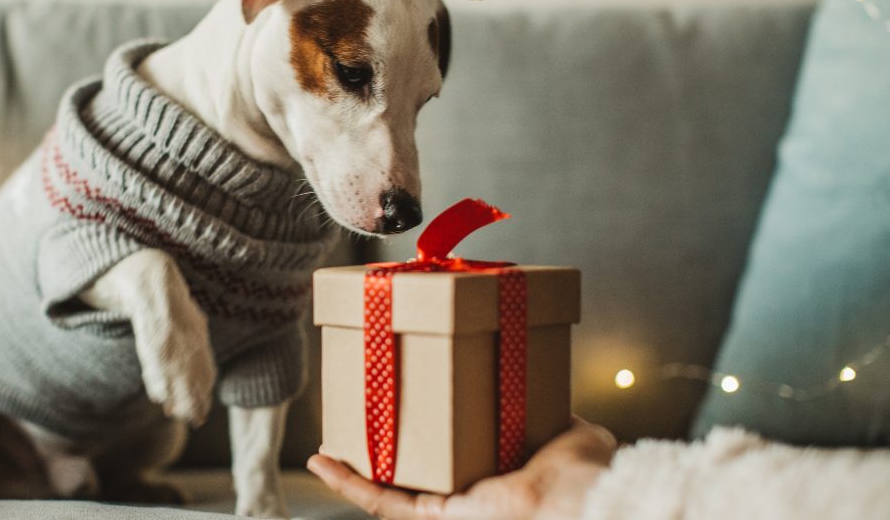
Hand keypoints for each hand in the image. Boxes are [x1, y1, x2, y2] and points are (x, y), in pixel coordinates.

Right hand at [307, 417, 615, 519]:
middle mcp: (471, 497)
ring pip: (389, 488)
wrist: (578, 501)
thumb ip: (559, 419)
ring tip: (329, 437)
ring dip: (354, 466)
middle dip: (383, 449)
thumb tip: (552, 400)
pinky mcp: (434, 517)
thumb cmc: (585, 476)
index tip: (413, 408)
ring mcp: (449, 510)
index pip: (456, 456)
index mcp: (502, 477)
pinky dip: (350, 484)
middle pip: (416, 472)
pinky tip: (323, 461)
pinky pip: (382, 503)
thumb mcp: (574, 433)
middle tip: (360, 418)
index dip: (431, 435)